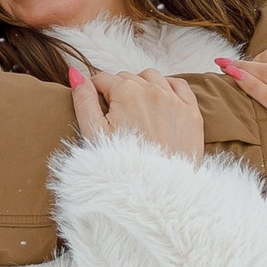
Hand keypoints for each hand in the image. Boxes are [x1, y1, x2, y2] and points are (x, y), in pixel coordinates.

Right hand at [69, 63, 204, 159]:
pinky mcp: (191, 112)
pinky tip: (160, 101)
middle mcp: (152, 90)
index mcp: (126, 92)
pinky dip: (168, 87)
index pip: (103, 79)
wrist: (156, 192)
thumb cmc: (122, 166)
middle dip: (118, 91)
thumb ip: (83, 100)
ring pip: (152, 77)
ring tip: (135, 108)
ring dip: (141, 86)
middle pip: (126, 78)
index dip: (96, 92)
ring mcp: (174, 100)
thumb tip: (75, 74)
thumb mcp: (93, 133)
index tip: (97, 106)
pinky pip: (179, 85)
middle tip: (115, 115)